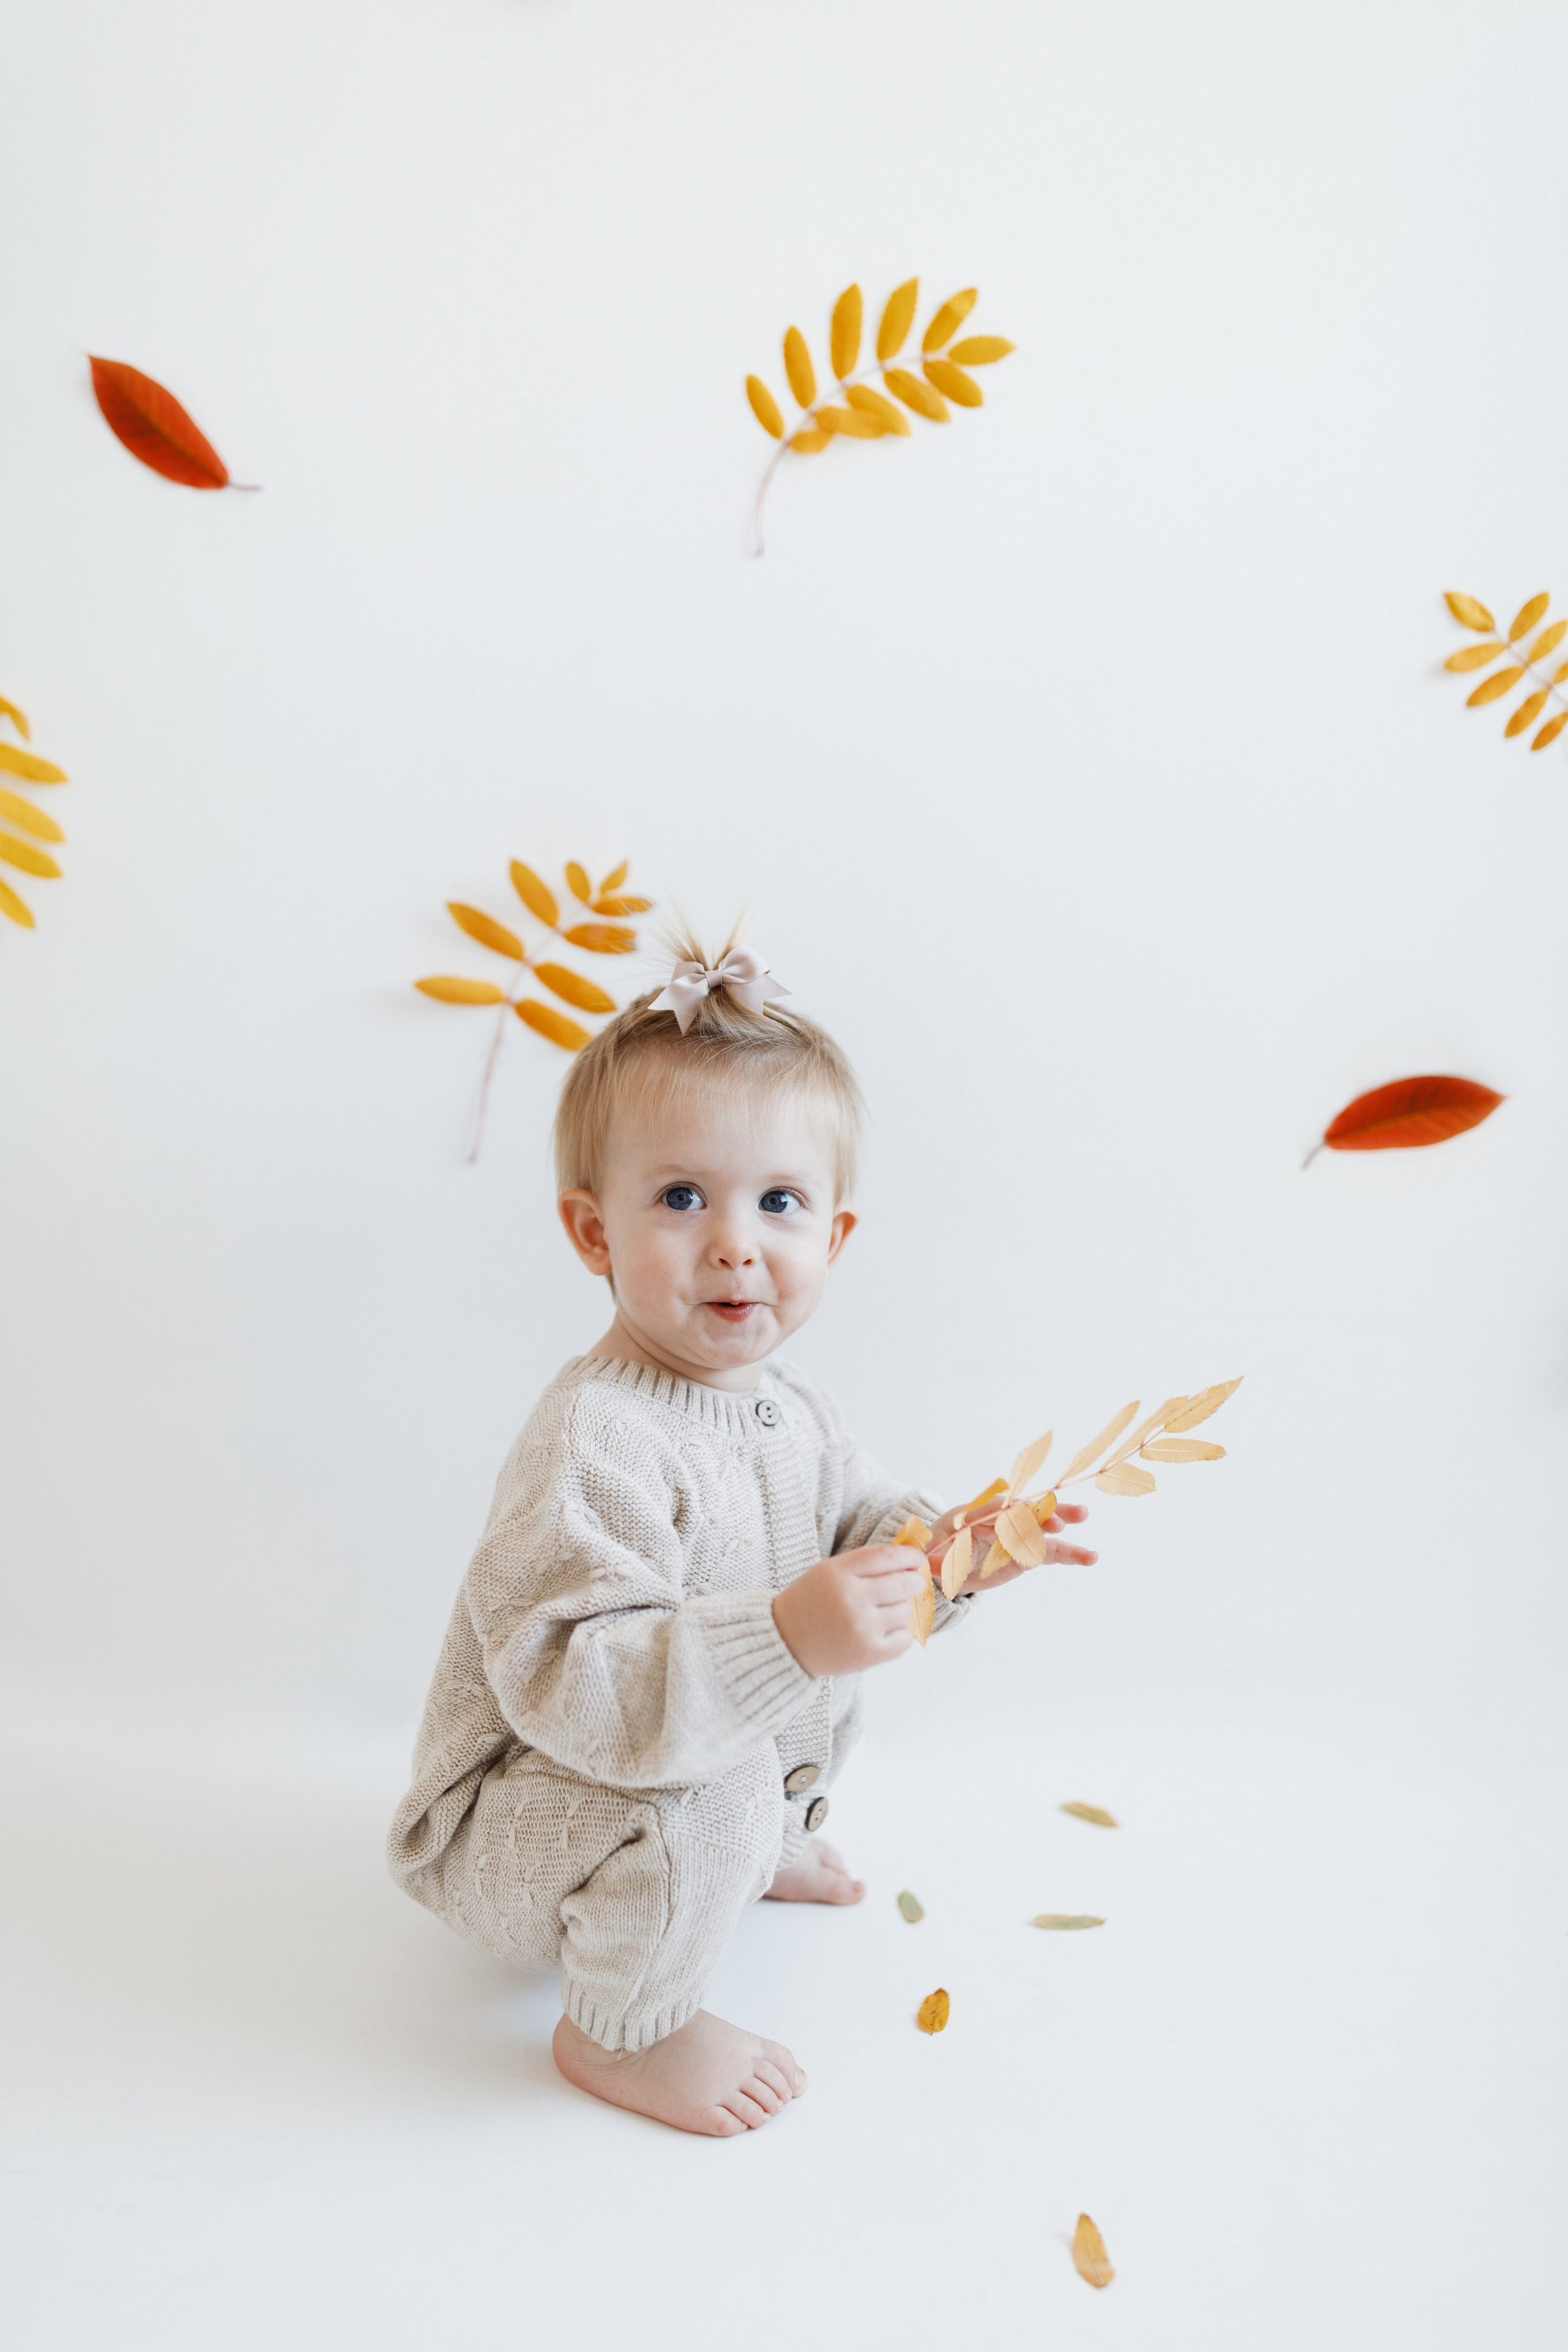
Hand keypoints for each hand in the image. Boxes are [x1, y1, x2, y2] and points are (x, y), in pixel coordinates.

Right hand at [771, 1545, 928, 1676]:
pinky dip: (899, 1633)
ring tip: (882, 1612)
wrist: (786, 1642)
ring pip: (906, 1611)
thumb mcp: (829, 1571)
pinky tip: (882, 1630)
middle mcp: (852, 1600)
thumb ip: (865, 1562)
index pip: (888, 1556)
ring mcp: (862, 1628)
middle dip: (915, 1580)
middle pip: (904, 1583)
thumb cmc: (811, 1602)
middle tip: (913, 1582)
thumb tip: (909, 1559)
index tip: (916, 1559)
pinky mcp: (870, 1653)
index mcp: (839, 1574)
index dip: (910, 1556)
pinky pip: (905, 1638)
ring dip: (900, 1609)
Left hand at [924, 1499, 1096, 1598]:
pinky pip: (1050, 1552)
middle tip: (1054, 1514)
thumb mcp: (930, 1557)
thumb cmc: (936, 1555)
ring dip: (1061, 1519)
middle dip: (1036, 1510)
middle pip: (1019, 1511)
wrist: (947, 1562)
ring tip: (1084, 1514)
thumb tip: (925, 1562)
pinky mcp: (1027, 1552)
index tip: (1020, 1509)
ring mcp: (1015, 1535)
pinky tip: (1091, 1556)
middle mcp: (997, 1521)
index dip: (1005, 1510)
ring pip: (1039, 1527)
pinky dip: (1070, 1554)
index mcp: (971, 1516)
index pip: (989, 1509)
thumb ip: (933, 1559)